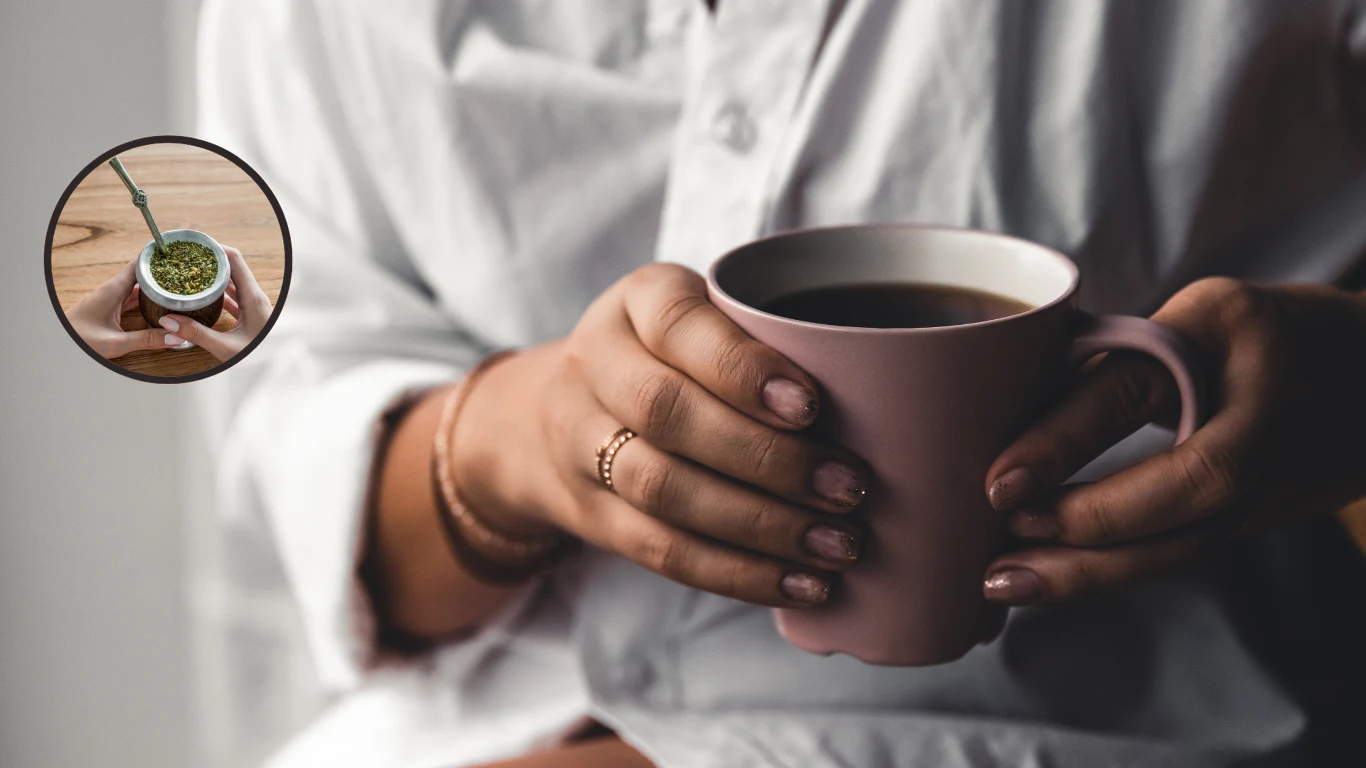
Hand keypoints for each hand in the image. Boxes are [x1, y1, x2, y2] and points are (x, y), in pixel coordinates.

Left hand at [66, 259, 186, 358]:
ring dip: (154, 286)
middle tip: (183, 270)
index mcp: (113, 291)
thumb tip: (175, 337)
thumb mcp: (116, 342)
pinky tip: (157, 304)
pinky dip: (145, 298)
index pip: (138, 265)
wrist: (58, 344)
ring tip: (175, 286)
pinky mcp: (108, 308)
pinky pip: (131, 298)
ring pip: (136, 286)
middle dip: (160, 272)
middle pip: (140, 274)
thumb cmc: (79, 339)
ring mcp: (110, 299)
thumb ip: (147, 340)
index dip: (155, 257)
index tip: (174, 253)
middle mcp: (112, 291)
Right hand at [157, 247, 271, 361]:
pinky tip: (202, 294)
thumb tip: (168, 321)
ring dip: (213, 275)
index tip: (194, 244)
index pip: (234, 259)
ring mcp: (254, 304)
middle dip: (210, 259)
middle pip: (232, 267)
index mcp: (253, 297)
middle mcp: (255, 296)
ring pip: (233, 281)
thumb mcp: (225, 347)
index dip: (215, 248)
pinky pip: (234, 295)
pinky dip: (218, 291)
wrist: (275, 367)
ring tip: (191, 271)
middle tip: (187, 255)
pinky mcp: (251, 313)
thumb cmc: (259, 358)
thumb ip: (197, 334)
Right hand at [452, 264, 869, 606]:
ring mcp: (582, 443)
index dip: (742, 369)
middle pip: (668, 415)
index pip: (678, 325)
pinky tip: (798, 584)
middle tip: (851, 488)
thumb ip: (774, 337)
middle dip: (766, 459)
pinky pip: (659, 550)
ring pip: (662, 490)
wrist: (549, 416)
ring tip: (838, 545)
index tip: (814, 406)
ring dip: (759, 525)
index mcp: (637, 302)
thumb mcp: (706, 318)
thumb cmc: (672, 360)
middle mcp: (596, 365)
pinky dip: (734, 573)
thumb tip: (903, 394)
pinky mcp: (590, 515)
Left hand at [982, 278, 1365, 603]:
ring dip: (1095, 568)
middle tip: (1004, 542)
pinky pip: (1189, 546)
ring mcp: (1276, 461)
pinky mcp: (1267, 509)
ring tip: (1007, 581)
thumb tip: (989, 412)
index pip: (1135, 386)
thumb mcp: (1181, 317)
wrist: (1363, 369)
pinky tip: (1053, 578)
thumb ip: (1110, 358)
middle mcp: (1261, 397)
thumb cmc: (1235, 334)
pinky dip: (1116, 568)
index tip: (997, 483)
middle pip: (1189, 478)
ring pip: (1193, 532)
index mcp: (1222, 324)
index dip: (1062, 439)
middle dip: (1091, 521)